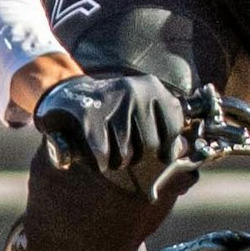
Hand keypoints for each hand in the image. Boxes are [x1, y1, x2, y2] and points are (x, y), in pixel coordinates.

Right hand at [35, 71, 190, 197]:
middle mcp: (135, 91)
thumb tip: (180, 152)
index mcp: (153, 87)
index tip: (161, 156)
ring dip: (118, 161)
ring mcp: (112, 101)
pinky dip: (101, 163)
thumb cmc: (113, 108)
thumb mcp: (142, 106)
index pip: (173, 128)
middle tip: (130, 158)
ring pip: (126, 152)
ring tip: (112, 154)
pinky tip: (98, 160)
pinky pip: (103, 154)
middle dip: (140, 159)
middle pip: (151, 144)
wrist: (69, 92)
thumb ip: (163, 125)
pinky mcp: (89, 116)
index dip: (169, 148)